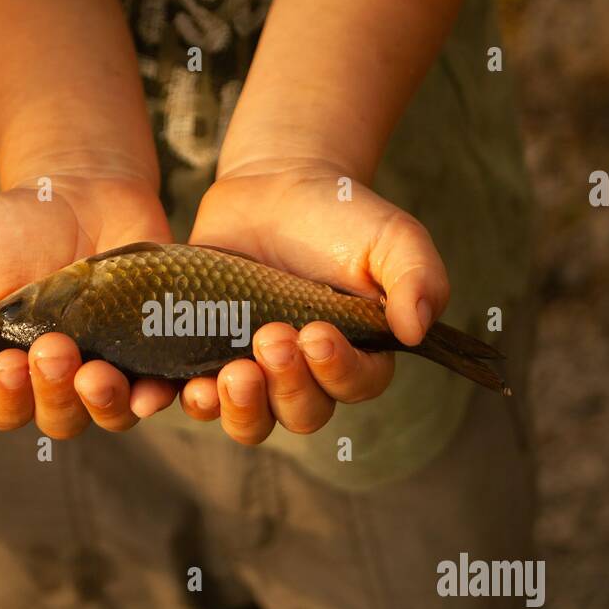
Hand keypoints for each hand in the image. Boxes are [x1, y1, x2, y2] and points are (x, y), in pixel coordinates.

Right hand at [0, 175, 179, 436]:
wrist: (84, 192)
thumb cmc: (15, 233)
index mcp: (10, 371)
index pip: (4, 406)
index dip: (6, 396)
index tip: (8, 363)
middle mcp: (62, 382)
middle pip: (60, 418)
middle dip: (54, 392)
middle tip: (54, 348)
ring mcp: (113, 369)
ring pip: (111, 414)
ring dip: (104, 402)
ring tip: (98, 372)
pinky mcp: (156, 351)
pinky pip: (161, 389)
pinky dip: (157, 396)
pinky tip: (152, 388)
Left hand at [181, 158, 449, 444]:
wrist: (273, 187)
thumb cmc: (342, 215)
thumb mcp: (392, 237)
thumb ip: (418, 278)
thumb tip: (417, 328)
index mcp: (359, 355)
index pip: (357, 384)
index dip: (338, 370)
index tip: (317, 333)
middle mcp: (308, 377)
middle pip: (302, 413)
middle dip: (288, 385)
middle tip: (272, 337)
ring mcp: (256, 372)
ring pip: (252, 422)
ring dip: (241, 407)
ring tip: (232, 375)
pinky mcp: (208, 359)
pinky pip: (202, 400)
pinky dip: (196, 401)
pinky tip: (190, 386)